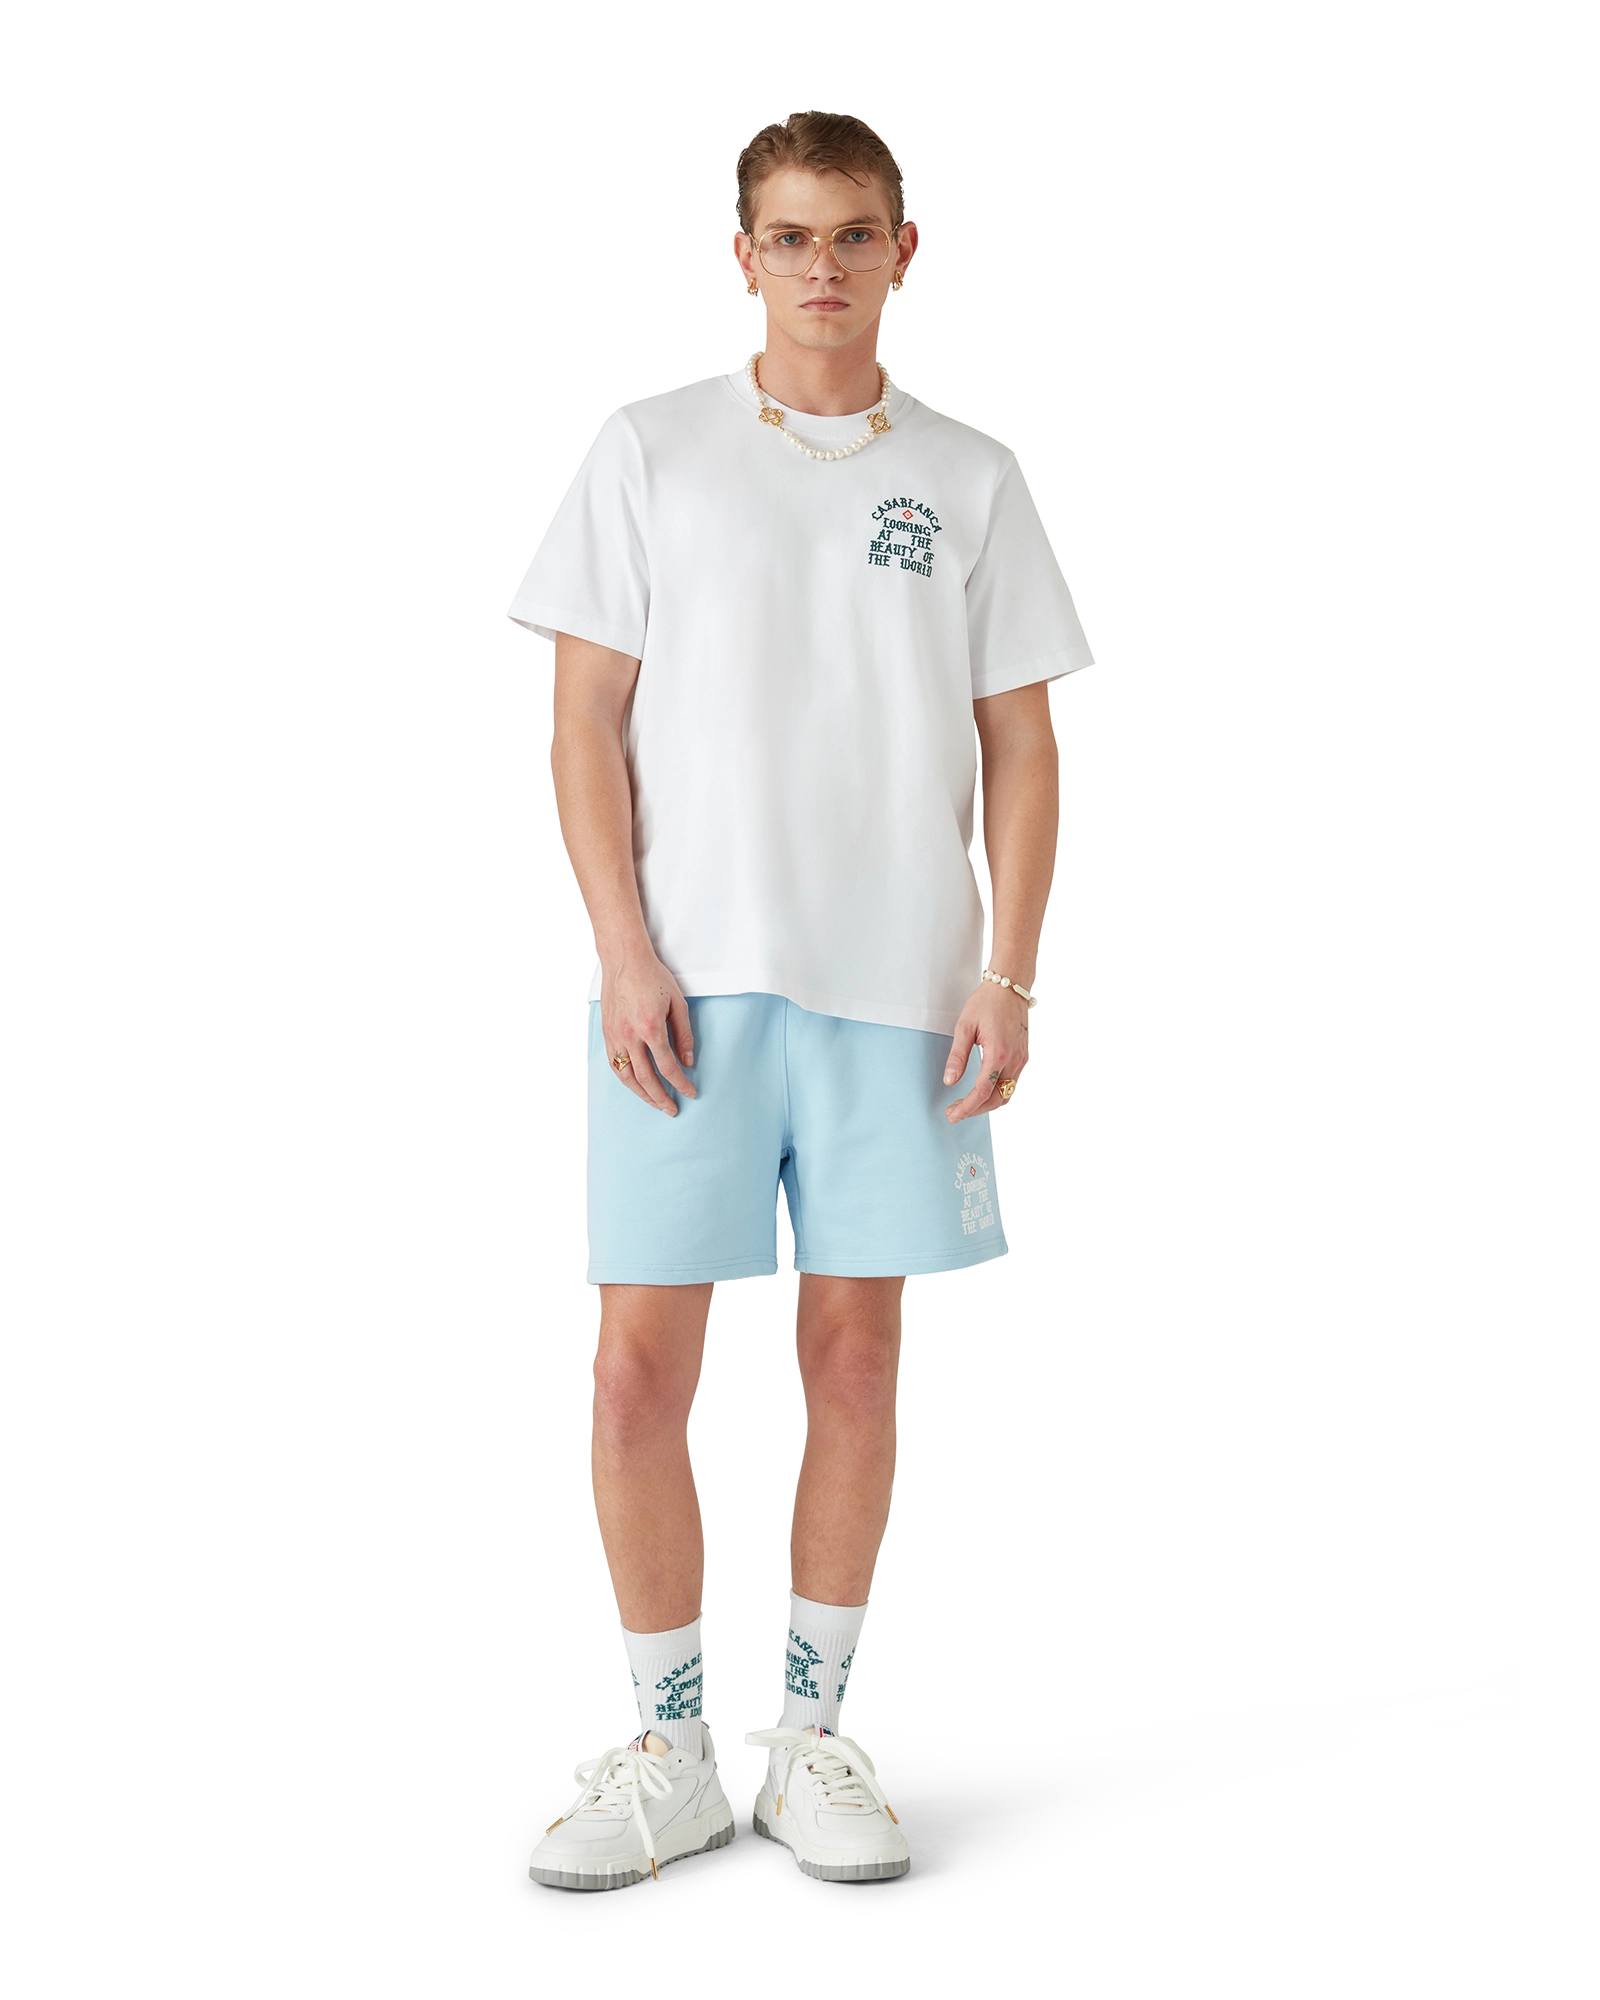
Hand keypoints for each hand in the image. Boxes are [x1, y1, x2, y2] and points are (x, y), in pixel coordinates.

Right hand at [601, 953, 696, 1115]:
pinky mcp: (606, 1033)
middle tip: (672, 1109)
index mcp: (651, 1027)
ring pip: (627, 1076)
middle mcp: (630, 1035)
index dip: (681, 1084)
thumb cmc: (653, 977)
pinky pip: (614, 1064)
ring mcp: (615, 1036)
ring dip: (642, 1094)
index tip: (690, 1093)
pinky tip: (635, 1085)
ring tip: (655, 1103)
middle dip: (661, 1098)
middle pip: (646, 1078)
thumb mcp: (678, 1003)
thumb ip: (684, 1035)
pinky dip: (626, 1079)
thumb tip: (688, 1061)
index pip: (668, 1066)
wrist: (624, 960)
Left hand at [942, 982, 1028, 1123]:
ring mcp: (1020, 1059)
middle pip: (996, 1098)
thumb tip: (950, 1081)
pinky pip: (1011, 1083)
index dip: (966, 1108)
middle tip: (954, 1113)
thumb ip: (957, 1057)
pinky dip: (996, 1093)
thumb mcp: (965, 1027)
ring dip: (986, 1104)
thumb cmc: (986, 1003)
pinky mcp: (1022, 1057)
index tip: (952, 1115)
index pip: (982, 1092)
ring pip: (1005, 1094)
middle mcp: (1013, 1060)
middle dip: (975, 1110)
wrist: (1009, 987)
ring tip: (965, 1105)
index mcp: (998, 1053)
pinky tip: (981, 1092)